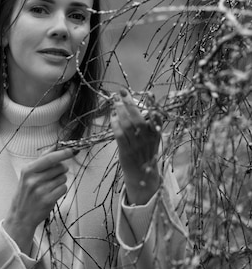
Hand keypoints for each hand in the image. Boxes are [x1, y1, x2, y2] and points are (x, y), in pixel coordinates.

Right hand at [3, 147, 74, 253]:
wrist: (21, 215)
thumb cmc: (26, 193)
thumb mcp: (28, 174)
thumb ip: (42, 158)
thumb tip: (55, 146)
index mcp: (28, 170)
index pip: (49, 158)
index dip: (63, 154)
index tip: (71, 150)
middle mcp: (33, 179)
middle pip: (60, 167)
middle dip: (61, 170)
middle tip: (53, 176)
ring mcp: (41, 190)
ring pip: (63, 178)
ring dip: (60, 181)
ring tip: (50, 186)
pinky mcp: (48, 200)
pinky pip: (63, 188)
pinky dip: (61, 190)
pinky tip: (52, 193)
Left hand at [110, 89, 160, 204]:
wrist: (142, 176)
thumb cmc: (146, 153)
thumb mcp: (153, 139)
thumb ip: (151, 124)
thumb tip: (148, 105)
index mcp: (156, 135)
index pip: (157, 118)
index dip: (154, 106)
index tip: (150, 93)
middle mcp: (148, 140)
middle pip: (139, 119)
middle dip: (130, 104)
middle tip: (123, 92)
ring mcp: (137, 146)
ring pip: (128, 125)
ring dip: (120, 111)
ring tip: (115, 102)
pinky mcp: (126, 152)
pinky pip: (120, 135)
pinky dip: (115, 124)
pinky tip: (112, 117)